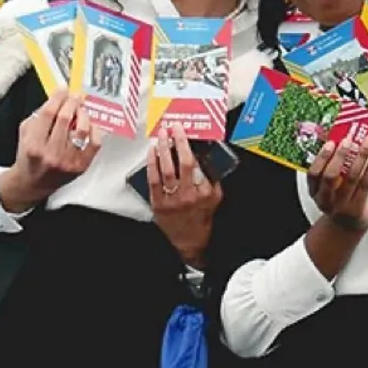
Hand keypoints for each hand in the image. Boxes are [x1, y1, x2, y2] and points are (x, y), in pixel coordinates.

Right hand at [0, 89, 103, 212]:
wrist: (32, 183)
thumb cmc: (29, 157)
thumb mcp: (25, 133)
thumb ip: (39, 115)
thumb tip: (58, 98)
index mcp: (34, 144)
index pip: (48, 113)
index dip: (58, 97)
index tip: (63, 89)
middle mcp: (51, 154)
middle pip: (66, 118)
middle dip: (72, 102)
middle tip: (75, 96)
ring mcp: (68, 161)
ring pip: (82, 129)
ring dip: (83, 114)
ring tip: (81, 109)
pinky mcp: (81, 166)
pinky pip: (95, 143)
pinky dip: (94, 130)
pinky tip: (89, 125)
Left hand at [147, 123, 222, 266]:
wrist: (189, 240)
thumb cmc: (202, 216)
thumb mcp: (215, 197)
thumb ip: (212, 178)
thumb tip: (205, 156)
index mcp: (204, 193)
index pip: (199, 165)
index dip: (191, 148)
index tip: (187, 134)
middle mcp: (189, 195)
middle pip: (184, 163)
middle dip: (179, 142)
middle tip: (175, 127)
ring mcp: (171, 200)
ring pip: (167, 169)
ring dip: (164, 149)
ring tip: (163, 135)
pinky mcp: (158, 203)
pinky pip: (153, 180)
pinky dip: (152, 163)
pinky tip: (152, 151)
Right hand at [307, 133, 367, 233]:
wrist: (346, 225)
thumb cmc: (337, 200)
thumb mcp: (326, 187)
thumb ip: (329, 168)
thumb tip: (339, 139)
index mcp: (315, 191)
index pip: (313, 174)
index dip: (321, 158)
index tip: (330, 143)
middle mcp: (326, 200)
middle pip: (330, 176)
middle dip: (340, 156)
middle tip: (348, 140)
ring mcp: (341, 205)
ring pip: (351, 178)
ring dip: (360, 157)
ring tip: (367, 143)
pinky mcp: (357, 208)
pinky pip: (365, 185)